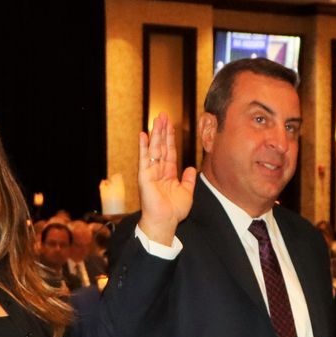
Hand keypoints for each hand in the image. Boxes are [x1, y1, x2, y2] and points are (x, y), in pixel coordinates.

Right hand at [135, 113, 196, 246]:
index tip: (171, 124)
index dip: (170, 138)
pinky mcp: (145, 176)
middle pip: (161, 146)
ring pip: (154, 149)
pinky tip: (144, 134)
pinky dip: (143, 146)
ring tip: (157, 119)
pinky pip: (144, 158)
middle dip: (163, 131)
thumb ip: (189, 180)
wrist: (165, 222)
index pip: (169, 151)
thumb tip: (191, 168)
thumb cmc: (174, 211)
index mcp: (168, 173)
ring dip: (156, 133)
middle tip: (163, 115)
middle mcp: (158, 170)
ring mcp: (151, 172)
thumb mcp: (187, 193)